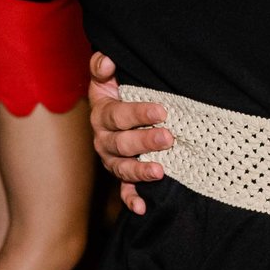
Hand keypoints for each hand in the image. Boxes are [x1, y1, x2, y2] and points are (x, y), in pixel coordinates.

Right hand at [86, 50, 171, 213]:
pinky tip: (142, 208)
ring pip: (122, 168)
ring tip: (160, 171)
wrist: (115, 110)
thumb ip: (102, 66)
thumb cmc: (117, 90)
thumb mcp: (106, 76)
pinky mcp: (120, 176)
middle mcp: (103, 139)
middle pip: (122, 143)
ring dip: (140, 171)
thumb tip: (107, 62)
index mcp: (101, 114)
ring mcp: (112, 160)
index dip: (139, 113)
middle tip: (169, 138)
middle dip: (146, 141)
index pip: (118, 114)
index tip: (162, 111)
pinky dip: (131, 199)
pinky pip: (123, 190)